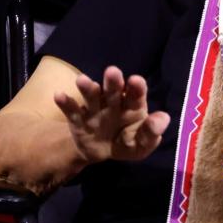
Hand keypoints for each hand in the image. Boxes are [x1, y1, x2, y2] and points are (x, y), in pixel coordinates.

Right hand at [53, 65, 170, 163]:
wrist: (100, 150)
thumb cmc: (126, 141)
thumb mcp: (141, 144)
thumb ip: (151, 133)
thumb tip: (164, 119)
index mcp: (133, 105)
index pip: (137, 95)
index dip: (136, 87)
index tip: (136, 80)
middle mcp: (114, 102)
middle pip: (114, 90)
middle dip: (113, 82)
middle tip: (112, 71)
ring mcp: (95, 109)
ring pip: (92, 96)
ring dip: (88, 87)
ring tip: (82, 80)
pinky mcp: (78, 118)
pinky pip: (71, 110)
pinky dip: (65, 103)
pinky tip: (59, 95)